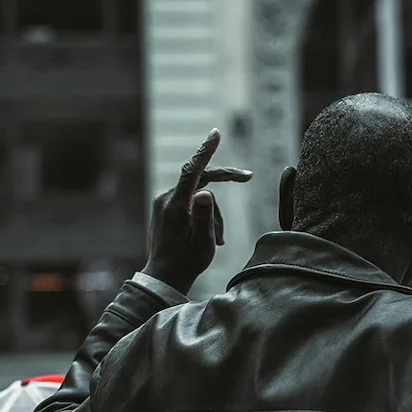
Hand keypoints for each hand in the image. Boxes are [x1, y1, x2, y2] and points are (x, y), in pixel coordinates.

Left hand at [143, 129, 251, 294]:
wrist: (164, 278)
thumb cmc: (186, 262)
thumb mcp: (202, 244)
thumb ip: (204, 217)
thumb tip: (206, 192)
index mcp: (175, 206)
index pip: (192, 171)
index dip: (206, 151)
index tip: (216, 133)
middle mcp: (166, 199)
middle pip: (201, 180)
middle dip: (224, 184)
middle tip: (248, 178)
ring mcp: (165, 203)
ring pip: (199, 195)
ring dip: (214, 214)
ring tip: (219, 240)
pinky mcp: (167, 208)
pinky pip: (191, 202)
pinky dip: (204, 215)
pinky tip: (210, 237)